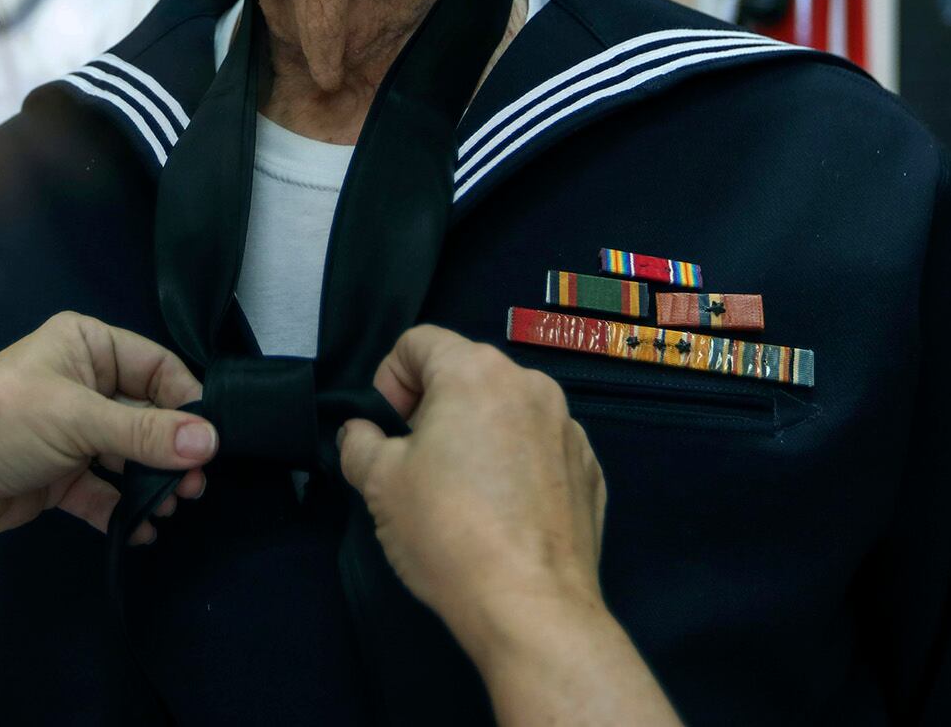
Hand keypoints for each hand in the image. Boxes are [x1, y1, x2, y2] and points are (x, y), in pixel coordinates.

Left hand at [0, 312, 216, 572]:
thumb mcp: (78, 419)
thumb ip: (147, 433)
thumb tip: (210, 441)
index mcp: (86, 346)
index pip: (157, 368)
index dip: (187, 403)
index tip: (211, 441)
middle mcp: (83, 384)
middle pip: (148, 416)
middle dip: (173, 451)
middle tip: (195, 486)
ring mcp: (71, 432)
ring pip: (130, 457)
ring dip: (153, 485)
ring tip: (173, 508)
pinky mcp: (60, 476)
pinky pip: (106, 492)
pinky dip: (124, 511)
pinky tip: (142, 531)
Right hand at [336, 324, 605, 655]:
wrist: (531, 607)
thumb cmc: (448, 532)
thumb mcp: (379, 484)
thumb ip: (359, 443)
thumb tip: (362, 434)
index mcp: (475, 372)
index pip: (418, 342)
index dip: (390, 380)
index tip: (388, 430)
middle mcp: (530, 385)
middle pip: (466, 374)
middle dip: (434, 408)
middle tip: (418, 466)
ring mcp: (569, 428)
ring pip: (507, 412)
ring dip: (478, 435)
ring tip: (463, 495)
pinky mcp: (591, 471)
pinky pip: (541, 450)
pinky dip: (518, 466)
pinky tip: (504, 515)